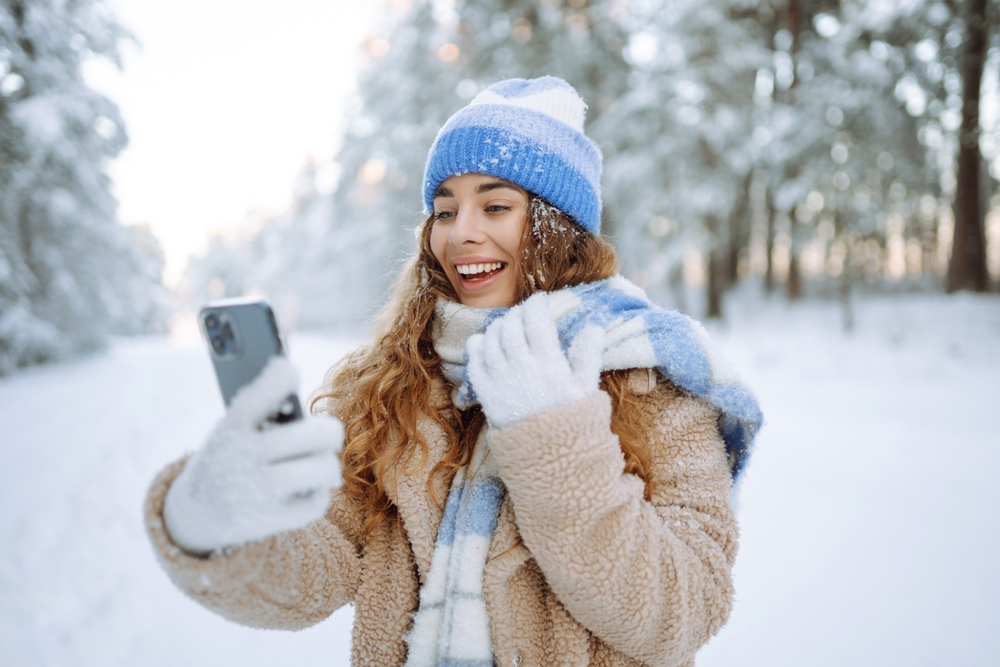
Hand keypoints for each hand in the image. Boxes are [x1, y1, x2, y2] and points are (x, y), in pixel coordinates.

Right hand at [163, 357, 343, 553]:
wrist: (198, 512)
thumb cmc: (232, 454)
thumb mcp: (233, 426)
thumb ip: (263, 402)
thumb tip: (294, 355)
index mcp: (232, 426)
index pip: (264, 391)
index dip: (283, 376)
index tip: (291, 373)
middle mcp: (244, 456)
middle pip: (317, 434)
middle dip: (329, 431)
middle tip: (325, 434)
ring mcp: (257, 490)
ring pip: (324, 469)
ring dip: (327, 464)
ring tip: (318, 462)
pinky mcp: (271, 519)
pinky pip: (318, 502)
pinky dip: (317, 495)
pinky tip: (306, 489)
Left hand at [466, 292, 604, 428]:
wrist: (550, 460)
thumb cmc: (573, 424)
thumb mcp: (586, 390)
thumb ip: (588, 357)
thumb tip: (595, 328)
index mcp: (549, 366)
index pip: (537, 322)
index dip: (536, 306)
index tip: (539, 300)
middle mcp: (522, 370)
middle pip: (511, 328)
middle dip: (516, 314)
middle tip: (522, 312)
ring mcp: (501, 383)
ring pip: (492, 342)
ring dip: (497, 327)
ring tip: (506, 324)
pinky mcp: (487, 396)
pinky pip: (475, 364)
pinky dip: (477, 348)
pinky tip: (482, 341)